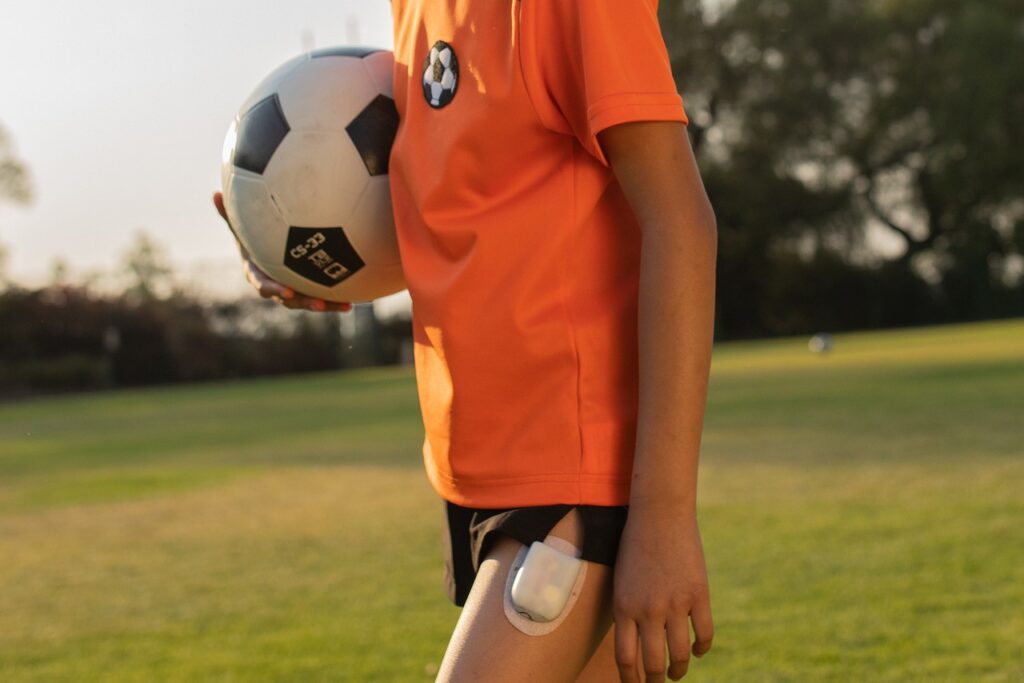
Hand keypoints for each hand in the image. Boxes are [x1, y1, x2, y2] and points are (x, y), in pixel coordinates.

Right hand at [213, 192, 351, 312]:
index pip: (263, 284)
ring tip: (344, 306)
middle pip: (289, 300)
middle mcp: (276, 286)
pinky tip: (353, 301)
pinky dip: (336, 300)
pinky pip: (322, 297)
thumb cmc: (252, 238)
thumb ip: (229, 215)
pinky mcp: (308, 291)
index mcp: (258, 274)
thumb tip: (214, 193)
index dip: (273, 289)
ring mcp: (293, 291)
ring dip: (326, 305)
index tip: (286, 291)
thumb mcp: (239, 227)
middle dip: (304, 303)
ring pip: (309, 302)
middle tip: (318, 304)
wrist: (264, 252)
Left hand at [613, 505, 712, 681]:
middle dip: (654, 680)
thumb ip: (627, 610)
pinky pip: (704, 633)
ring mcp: (675, 603)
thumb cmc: (634, 544)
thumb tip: (634, 641)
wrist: (659, 514)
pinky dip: (702, 648)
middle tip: (656, 682)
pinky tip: (697, 650)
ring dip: (679, 670)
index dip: (631, 679)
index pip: (626, 659)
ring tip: (676, 672)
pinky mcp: (699, 594)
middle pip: (653, 664)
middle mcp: (648, 610)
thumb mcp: (620, 579)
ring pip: (680, 655)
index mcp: (624, 607)